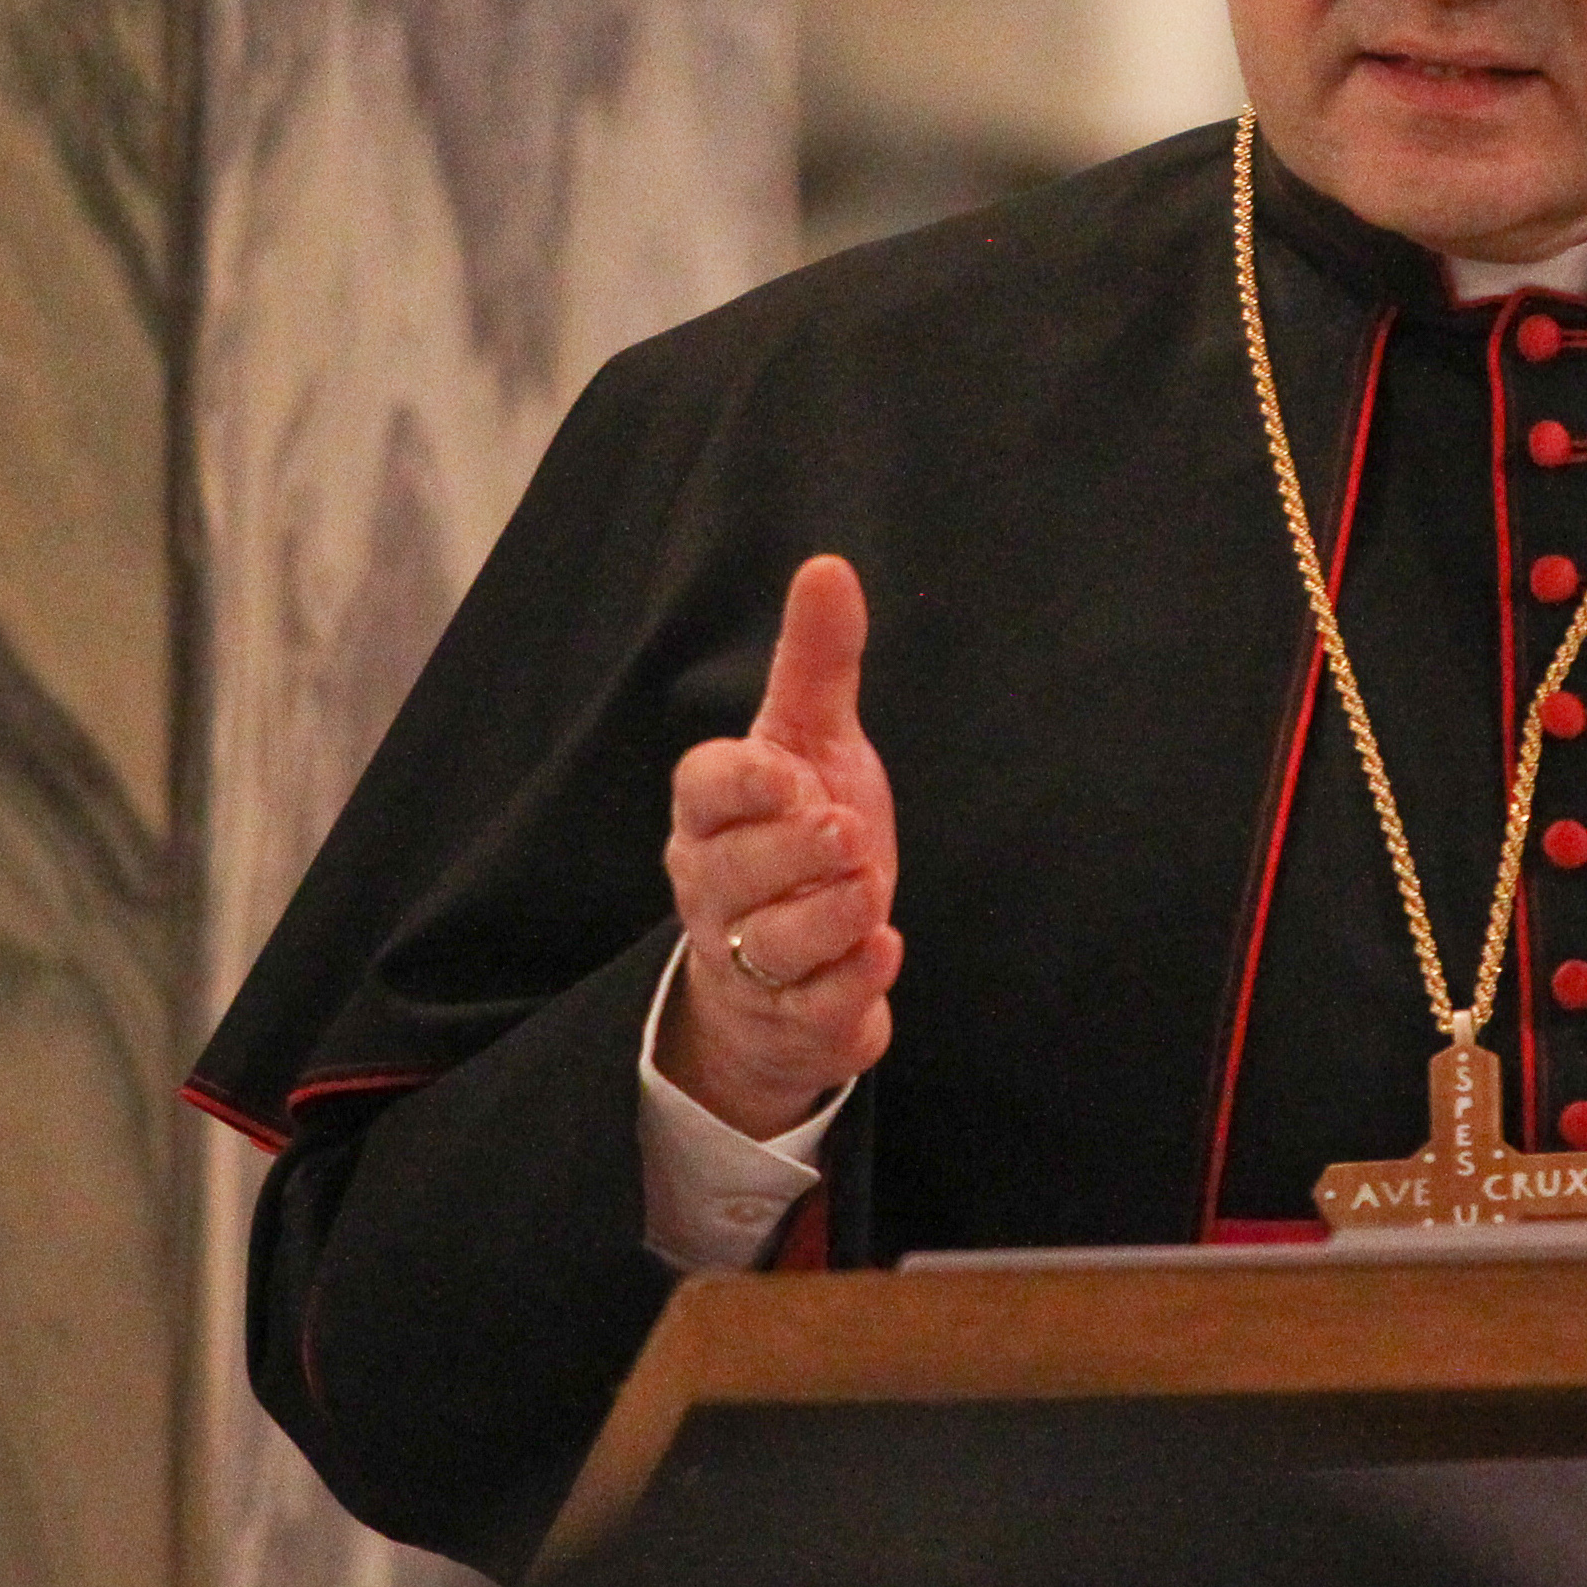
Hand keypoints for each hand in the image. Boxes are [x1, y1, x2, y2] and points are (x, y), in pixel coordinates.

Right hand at [660, 555, 901, 1138]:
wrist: (794, 973)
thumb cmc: (798, 840)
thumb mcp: (812, 745)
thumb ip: (818, 664)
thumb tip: (829, 566)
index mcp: (714, 815)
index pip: (702, 790)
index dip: (741, 783)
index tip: (789, 772)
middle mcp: (716, 889)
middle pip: (732, 872)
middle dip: (789, 853)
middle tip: (845, 831)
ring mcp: (747, 961)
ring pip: (771, 946)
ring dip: (826, 919)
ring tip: (871, 892)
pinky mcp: (793, 1021)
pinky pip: (812, 1011)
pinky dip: (850, 986)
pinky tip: (884, 950)